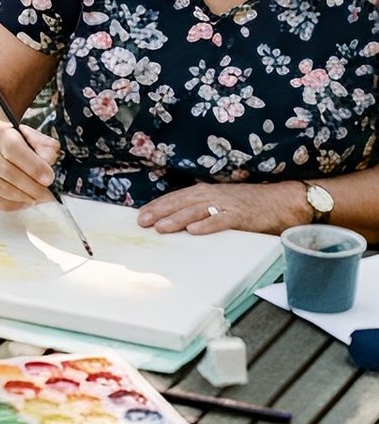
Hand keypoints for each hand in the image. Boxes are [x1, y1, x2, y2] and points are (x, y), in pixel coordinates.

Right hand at [0, 120, 60, 210]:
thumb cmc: (12, 142)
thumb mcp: (30, 136)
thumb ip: (44, 146)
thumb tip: (49, 161)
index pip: (13, 149)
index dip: (33, 166)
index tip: (48, 178)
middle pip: (8, 172)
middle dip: (33, 187)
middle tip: (48, 193)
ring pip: (2, 188)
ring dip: (25, 197)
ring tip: (39, 198)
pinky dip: (14, 205)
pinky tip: (25, 201)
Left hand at [137, 181, 305, 236]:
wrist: (283, 201)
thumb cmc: (251, 204)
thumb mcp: (222, 202)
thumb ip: (204, 208)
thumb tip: (182, 220)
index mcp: (206, 191)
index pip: (176, 198)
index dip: (158, 206)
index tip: (141, 215)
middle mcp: (213, 195)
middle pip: (181, 203)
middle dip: (160, 212)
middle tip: (142, 222)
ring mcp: (226, 204)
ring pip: (196, 211)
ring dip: (177, 219)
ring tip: (161, 227)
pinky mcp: (242, 216)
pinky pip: (222, 221)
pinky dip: (207, 225)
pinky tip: (194, 231)